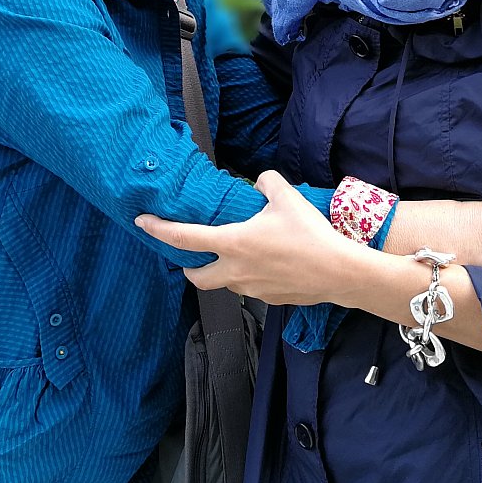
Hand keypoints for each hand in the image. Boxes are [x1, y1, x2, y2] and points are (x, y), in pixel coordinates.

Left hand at [135, 172, 370, 306]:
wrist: (338, 272)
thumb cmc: (310, 234)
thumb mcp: (287, 197)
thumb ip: (267, 183)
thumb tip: (260, 183)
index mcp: (232, 243)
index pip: (184, 237)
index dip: (159, 229)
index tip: (143, 222)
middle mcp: (235, 270)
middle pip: (196, 276)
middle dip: (188, 267)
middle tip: (190, 256)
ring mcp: (251, 289)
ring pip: (225, 283)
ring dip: (222, 271)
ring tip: (237, 255)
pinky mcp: (269, 299)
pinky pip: (250, 288)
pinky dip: (250, 277)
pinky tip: (268, 265)